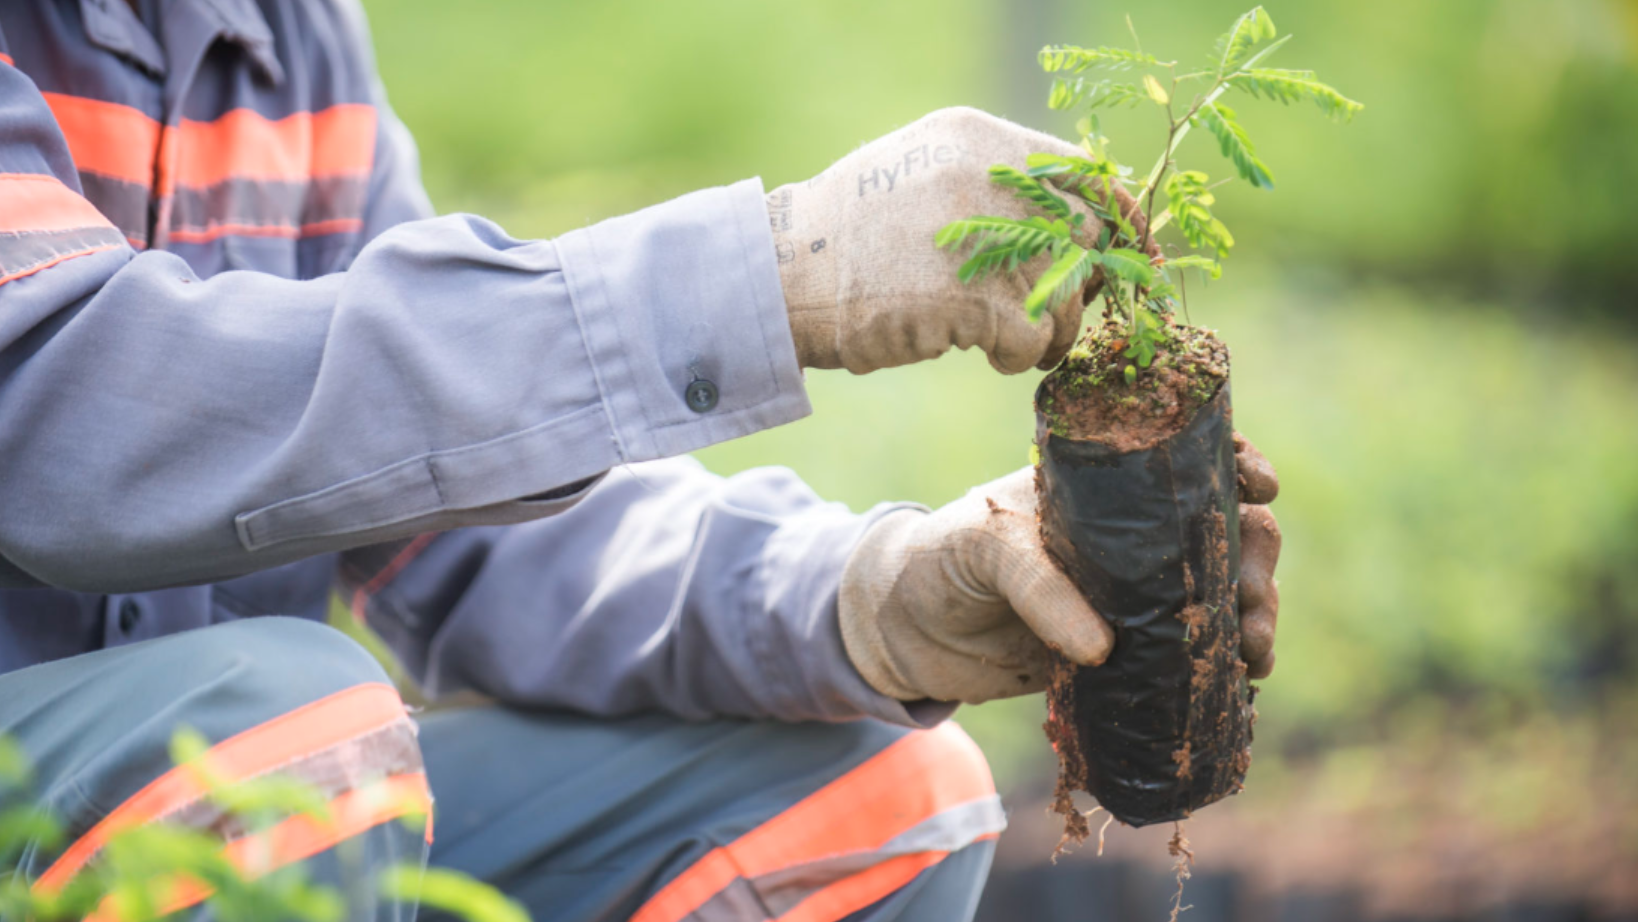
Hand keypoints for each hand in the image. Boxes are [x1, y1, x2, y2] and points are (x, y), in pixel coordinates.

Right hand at [769, 107, 1147, 374]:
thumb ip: (989, 183)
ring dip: (1050, 329)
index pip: (1084, 173)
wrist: (784, 276)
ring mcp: (986, 236)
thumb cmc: (847, 238)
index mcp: (980, 140)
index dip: (1117, 219)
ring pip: (1066, 293)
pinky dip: (1019, 356)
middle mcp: (991, 177)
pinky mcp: (975, 299)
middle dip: (1084, 283)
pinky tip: (987, 355)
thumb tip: (1068, 218)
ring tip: (1013, 344)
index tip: (1126, 256)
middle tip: (1061, 312)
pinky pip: (1033, 337)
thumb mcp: (919, 174)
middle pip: (1086, 234)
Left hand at [838, 439, 1282, 703]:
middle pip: (1225, 529)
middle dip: (1256, 557)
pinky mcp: (1126, 650)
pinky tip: (1242, 682)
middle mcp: (1132, 534)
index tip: (1260, 485)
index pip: (1186, 459)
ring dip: (1254, 615)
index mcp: (1103, 486)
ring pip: (1220, 592)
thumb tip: (1103, 646)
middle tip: (1250, 597)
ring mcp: (1134, 592)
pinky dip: (1224, 663)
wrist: (905, 630)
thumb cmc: (942, 558)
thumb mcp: (985, 549)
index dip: (1236, 464)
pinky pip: (1191, 650)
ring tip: (1254, 652)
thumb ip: (1039, 587)